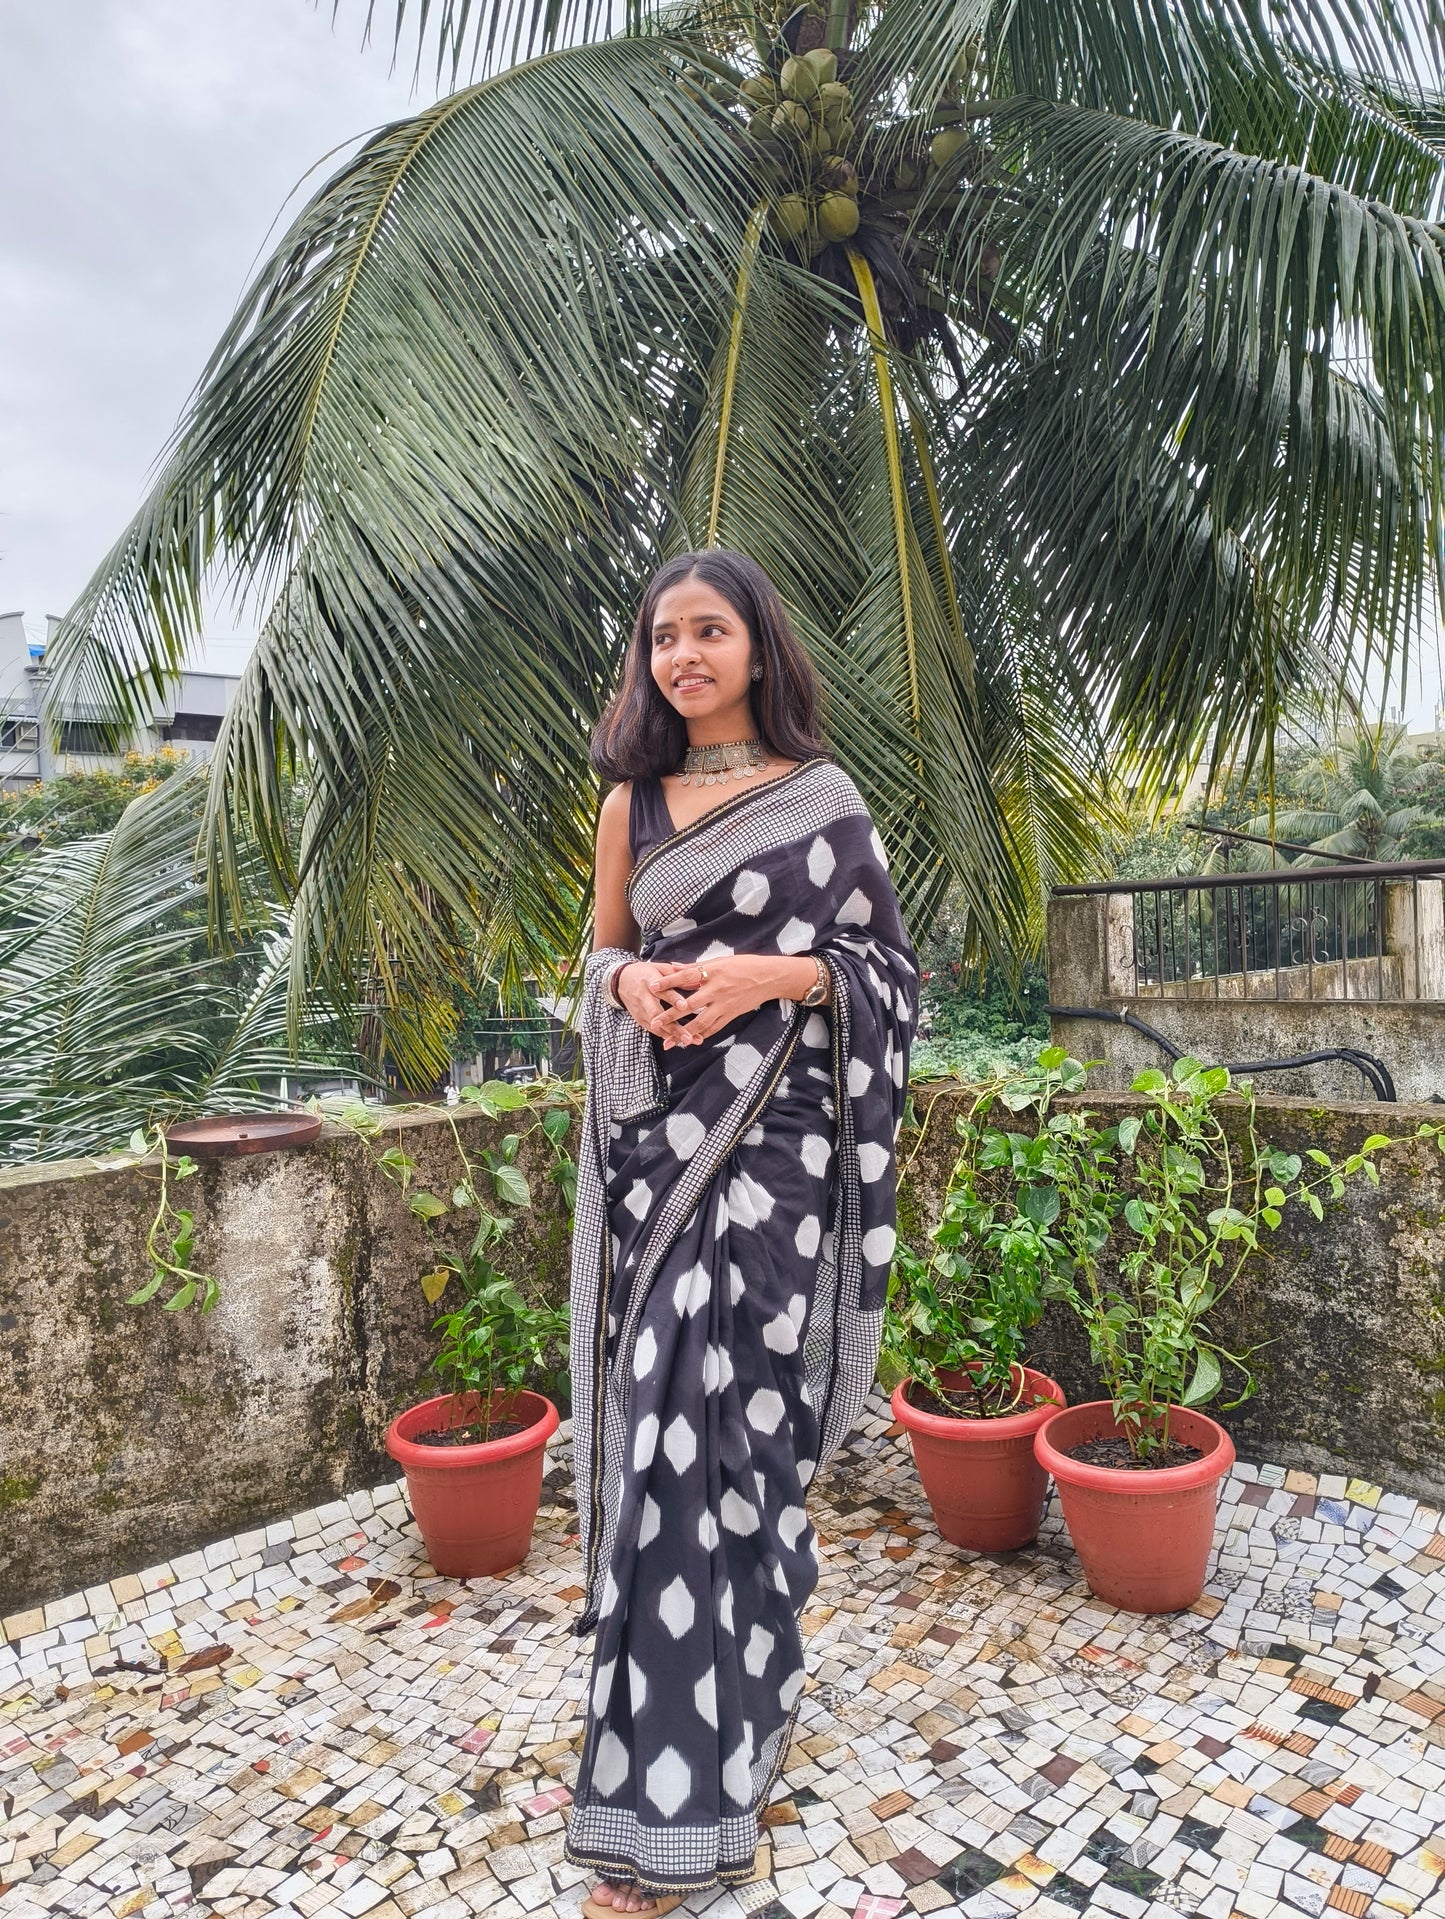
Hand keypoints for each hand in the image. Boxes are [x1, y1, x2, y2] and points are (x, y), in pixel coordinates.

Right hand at [614, 960, 705, 1040]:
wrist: (620, 981)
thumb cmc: (645, 973)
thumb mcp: (660, 968)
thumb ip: (678, 975)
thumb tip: (698, 981)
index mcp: (649, 981)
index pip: (663, 991)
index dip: (673, 999)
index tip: (684, 1005)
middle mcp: (643, 998)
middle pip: (658, 1015)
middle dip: (674, 1027)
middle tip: (689, 1036)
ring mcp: (641, 1011)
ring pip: (657, 1026)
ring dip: (673, 1035)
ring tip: (690, 1041)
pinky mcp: (640, 1019)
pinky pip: (654, 1030)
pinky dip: (667, 1037)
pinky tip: (681, 1042)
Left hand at [649, 953, 820, 1046]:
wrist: (770, 977)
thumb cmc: (744, 965)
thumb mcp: (719, 961)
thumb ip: (695, 967)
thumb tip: (673, 967)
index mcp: (713, 973)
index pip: (686, 977)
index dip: (668, 982)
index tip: (651, 987)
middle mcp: (717, 990)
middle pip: (689, 1005)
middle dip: (671, 1015)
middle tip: (654, 1023)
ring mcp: (724, 1005)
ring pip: (701, 1022)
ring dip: (684, 1033)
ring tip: (669, 1041)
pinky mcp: (731, 1015)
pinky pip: (714, 1028)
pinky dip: (701, 1035)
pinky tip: (690, 1041)